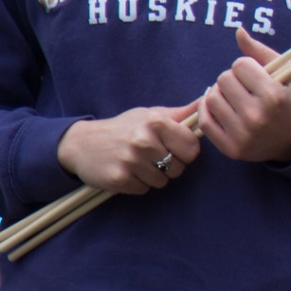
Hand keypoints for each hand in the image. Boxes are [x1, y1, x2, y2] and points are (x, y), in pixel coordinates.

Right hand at [56, 103, 202, 193]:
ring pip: (162, 181)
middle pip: (179, 167)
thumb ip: (181, 114)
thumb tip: (209, 100)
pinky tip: (127, 171)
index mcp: (156, 122)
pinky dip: (138, 184)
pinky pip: (144, 190)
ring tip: (138, 163)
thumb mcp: (151, 114)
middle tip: (152, 156)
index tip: (174, 147)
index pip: (192, 148)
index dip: (186, 151)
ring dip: (154, 176)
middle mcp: (143, 141)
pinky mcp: (119, 180)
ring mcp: (130, 161)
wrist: (82, 143)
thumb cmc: (124, 127)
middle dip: (170, 165)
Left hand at [198, 29, 290, 163]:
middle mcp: (257, 116)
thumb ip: (260, 52)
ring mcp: (243, 134)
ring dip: (219, 94)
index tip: (254, 74)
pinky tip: (219, 107)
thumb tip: (238, 31)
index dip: (246, 67)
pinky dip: (207, 110)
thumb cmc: (288, 101)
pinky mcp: (231, 148)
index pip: (240, 65)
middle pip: (223, 80)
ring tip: (232, 97)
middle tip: (242, 86)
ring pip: (211, 99)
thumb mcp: (284, 74)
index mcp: (274, 95)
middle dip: (231, 79)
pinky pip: (205, 121)